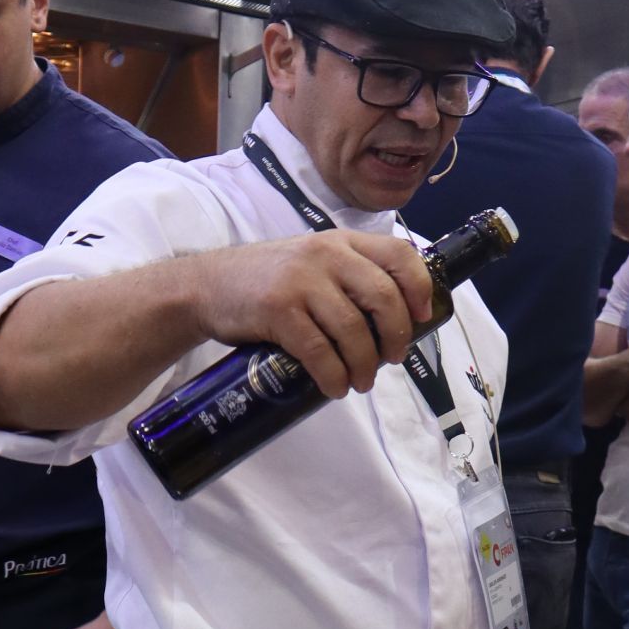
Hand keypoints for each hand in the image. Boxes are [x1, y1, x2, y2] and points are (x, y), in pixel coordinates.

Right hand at [190, 231, 432, 399]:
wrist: (206, 286)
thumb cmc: (265, 281)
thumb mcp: (310, 262)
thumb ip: (347, 277)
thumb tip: (391, 324)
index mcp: (341, 241)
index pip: (399, 254)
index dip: (419, 288)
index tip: (421, 317)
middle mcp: (325, 254)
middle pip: (383, 297)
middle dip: (395, 336)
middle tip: (392, 359)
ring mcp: (301, 281)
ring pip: (353, 330)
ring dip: (364, 365)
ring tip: (361, 382)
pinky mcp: (278, 310)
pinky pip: (319, 351)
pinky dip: (333, 376)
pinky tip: (334, 387)